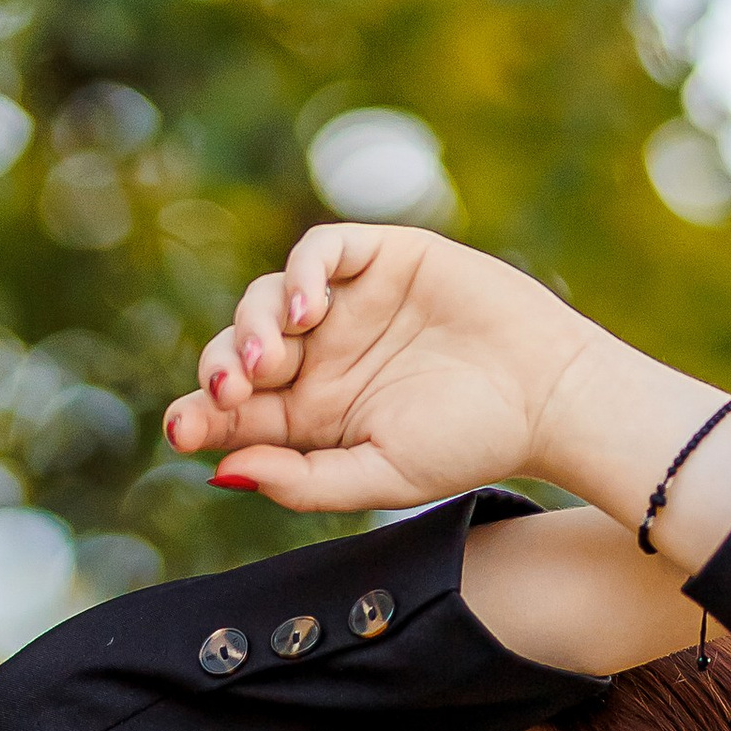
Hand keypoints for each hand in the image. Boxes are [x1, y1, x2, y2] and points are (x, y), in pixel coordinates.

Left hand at [161, 225, 594, 513]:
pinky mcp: (379, 257)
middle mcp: (321, 357)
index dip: (200, 414)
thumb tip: (222, 471)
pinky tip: (307, 311)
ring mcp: (347, 304)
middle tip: (231, 392)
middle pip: (237, 351)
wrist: (547, 394)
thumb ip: (302, 481)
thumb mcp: (378, 477)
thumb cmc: (471, 444)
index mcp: (313, 415)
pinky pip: (320, 250)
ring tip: (271, 359)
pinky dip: (302, 273)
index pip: (236, 411)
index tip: (183, 428)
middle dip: (220, 371)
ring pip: (266, 299)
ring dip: (252, 325)